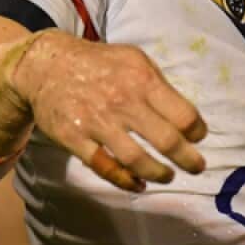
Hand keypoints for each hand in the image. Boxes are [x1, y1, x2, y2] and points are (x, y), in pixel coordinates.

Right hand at [11, 31, 207, 191]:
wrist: (46, 65)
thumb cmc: (99, 63)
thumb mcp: (135, 59)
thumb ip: (159, 85)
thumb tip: (184, 116)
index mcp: (143, 81)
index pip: (183, 115)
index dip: (197, 131)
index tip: (199, 138)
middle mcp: (123, 102)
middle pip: (166, 140)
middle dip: (188, 159)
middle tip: (196, 167)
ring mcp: (97, 122)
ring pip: (137, 160)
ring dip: (159, 173)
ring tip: (169, 176)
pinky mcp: (74, 138)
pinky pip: (105, 167)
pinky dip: (125, 181)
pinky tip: (138, 185)